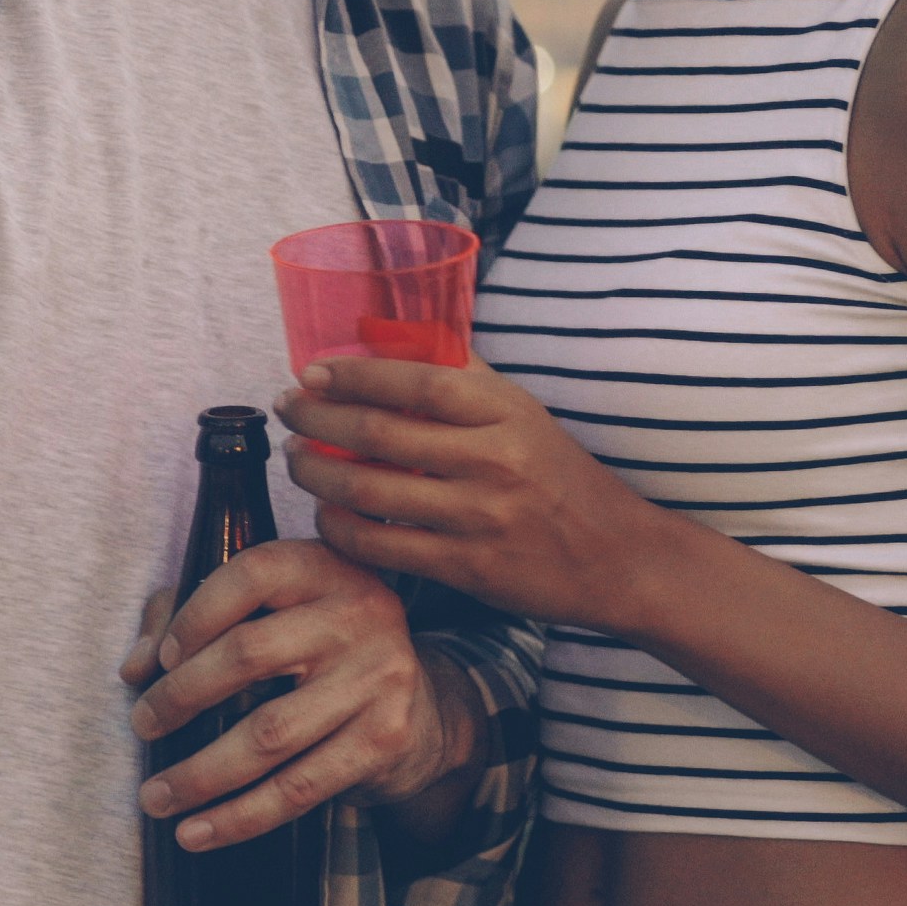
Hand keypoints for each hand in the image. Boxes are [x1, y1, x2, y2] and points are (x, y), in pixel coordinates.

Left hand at [117, 539, 464, 849]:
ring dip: (199, 773)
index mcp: (325, 567)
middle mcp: (359, 613)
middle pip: (249, 654)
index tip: (159, 658)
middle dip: (181, 696)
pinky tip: (196, 832)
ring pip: (268, 734)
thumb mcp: (268, 610)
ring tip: (154, 797)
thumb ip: (188, 619)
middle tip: (142, 726)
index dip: (194, 615)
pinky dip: (239, 817)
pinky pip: (297, 788)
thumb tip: (135, 667)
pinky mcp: (383, 739)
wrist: (420, 703)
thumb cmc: (320, 647)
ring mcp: (377, 678)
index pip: (250, 575)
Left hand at [278, 355, 686, 638]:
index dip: (355, 374)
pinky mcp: (468, 568)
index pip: (417, 380)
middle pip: (381, 434)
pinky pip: (385, 547)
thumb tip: (402, 337)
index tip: (312, 373)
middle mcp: (492, 460)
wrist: (616, 556)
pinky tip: (326, 516)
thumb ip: (468, 377)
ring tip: (296, 460)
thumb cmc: (562, 477)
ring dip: (318, 475)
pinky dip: (342, 530)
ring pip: (372, 493)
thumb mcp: (525, 413)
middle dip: (318, 421)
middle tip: (289, 412)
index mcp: (505, 412)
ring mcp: (479, 517)